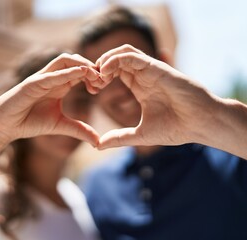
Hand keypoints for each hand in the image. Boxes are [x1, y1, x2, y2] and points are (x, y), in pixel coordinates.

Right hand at [0, 53, 100, 146]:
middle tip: (104, 79)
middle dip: (92, 66)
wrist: (5, 126)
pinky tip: (80, 74)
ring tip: (95, 75)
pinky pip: (51, 74)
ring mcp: (41, 78)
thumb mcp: (60, 125)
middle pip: (75, 61)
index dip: (94, 75)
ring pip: (64, 60)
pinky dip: (66, 72)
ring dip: (81, 64)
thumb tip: (98, 142)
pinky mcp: (31, 83)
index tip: (105, 85)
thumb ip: (79, 129)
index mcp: (60, 84)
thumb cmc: (29, 122)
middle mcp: (52, 78)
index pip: (81, 71)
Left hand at [95, 44, 218, 148]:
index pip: (115, 72)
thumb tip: (98, 145)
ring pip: (122, 52)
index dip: (100, 77)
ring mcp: (150, 70)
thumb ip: (119, 138)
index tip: (92, 91)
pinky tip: (105, 72)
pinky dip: (115, 59)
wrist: (200, 125)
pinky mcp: (156, 67)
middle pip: (116, 59)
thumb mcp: (140, 135)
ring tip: (98, 76)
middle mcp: (144, 75)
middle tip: (92, 83)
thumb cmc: (176, 128)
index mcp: (140, 87)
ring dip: (105, 60)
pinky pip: (131, 55)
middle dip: (99, 67)